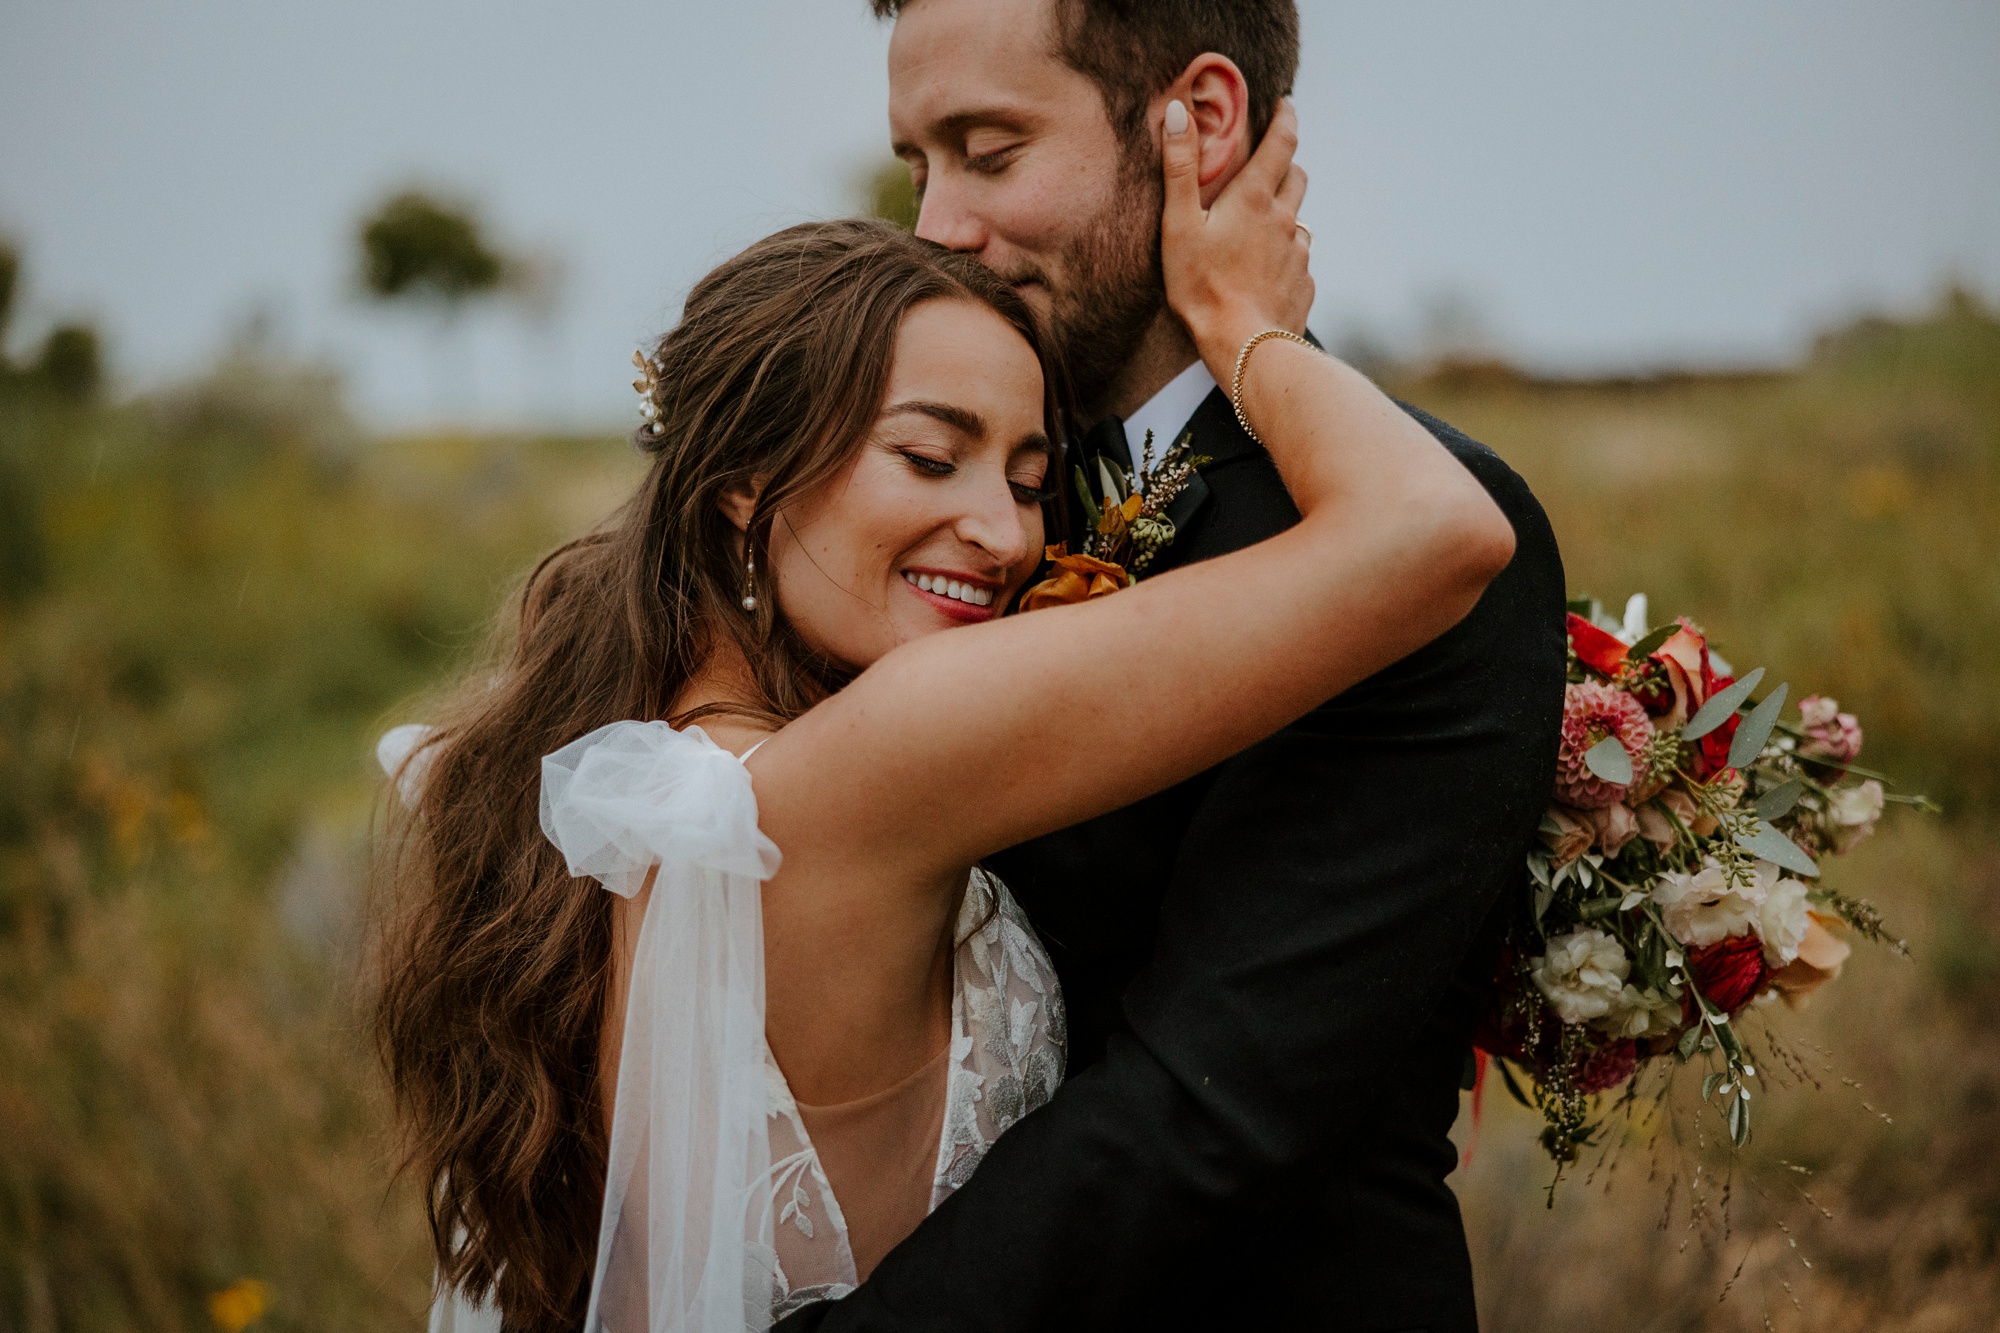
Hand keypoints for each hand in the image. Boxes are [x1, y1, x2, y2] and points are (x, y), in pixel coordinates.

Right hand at [1160, 97, 1313, 380]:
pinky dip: (1286, 253)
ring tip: (1261, 225)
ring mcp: (1298, 252)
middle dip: (1286, 164)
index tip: (1286, 104)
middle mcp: (1285, 219)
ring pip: (1299, 218)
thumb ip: (1179, 168)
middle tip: (1269, 164)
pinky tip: (1266, 270)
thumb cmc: (1202, 286)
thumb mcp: (1179, 225)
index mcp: (1254, 198)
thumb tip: (1178, 111)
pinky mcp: (1303, 283)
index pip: (1282, 142)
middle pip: (1297, 177)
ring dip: (1285, 212)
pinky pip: (1299, 258)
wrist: (1243, 345)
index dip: (1286, 118)